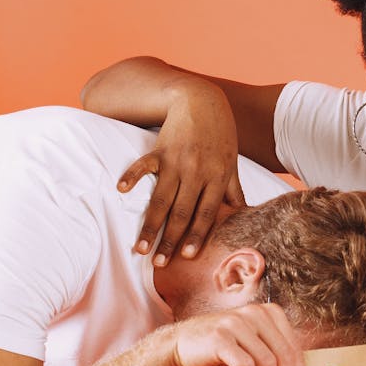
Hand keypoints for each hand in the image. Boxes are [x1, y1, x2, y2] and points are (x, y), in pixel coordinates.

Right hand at [118, 83, 244, 265]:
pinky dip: (132, 176)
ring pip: (161, 199)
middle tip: (159, 264)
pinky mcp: (160, 149)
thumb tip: (243, 213)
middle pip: (181, 213)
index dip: (196, 236)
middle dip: (170, 240)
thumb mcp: (230, 163)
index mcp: (216, 179)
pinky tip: (122, 191)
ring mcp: (177, 162)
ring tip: (139, 247)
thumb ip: (233, 189)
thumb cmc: (219, 135)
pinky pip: (144, 165)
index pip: (206, 214)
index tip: (187, 257)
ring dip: (150, 225)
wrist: (202, 101)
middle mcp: (197, 173)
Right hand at [168, 304, 308, 365]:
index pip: (295, 350)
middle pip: (285, 357)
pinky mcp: (220, 336)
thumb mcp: (252, 344)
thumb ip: (274, 353)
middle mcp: (256, 313)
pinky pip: (245, 365)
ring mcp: (238, 322)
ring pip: (268, 362)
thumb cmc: (221, 350)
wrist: (179, 345)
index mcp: (270, 313)